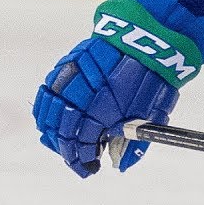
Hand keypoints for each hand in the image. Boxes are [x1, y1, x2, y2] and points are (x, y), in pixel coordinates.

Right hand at [32, 0, 203, 176]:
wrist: (152, 36)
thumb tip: (120, 165)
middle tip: (79, 156)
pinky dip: (47, 108)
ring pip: (48, 112)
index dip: (82, 161)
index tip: (90, 169)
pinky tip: (54, 117)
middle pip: (61, 131)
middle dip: (67, 149)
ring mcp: (71, 78)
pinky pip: (48, 91)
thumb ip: (134, 141)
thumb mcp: (152, 113)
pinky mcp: (67, 64)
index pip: (80, 145)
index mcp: (102, 111)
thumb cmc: (155, 77)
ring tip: (64, 140)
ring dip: (53, 130)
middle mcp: (81, 96)